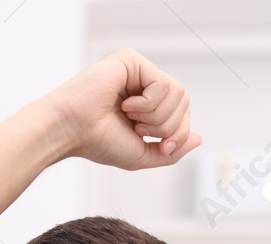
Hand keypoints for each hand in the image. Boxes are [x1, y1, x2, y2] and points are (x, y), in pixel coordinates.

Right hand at [34, 47, 200, 169]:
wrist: (72, 131)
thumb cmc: (97, 142)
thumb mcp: (142, 155)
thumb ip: (172, 151)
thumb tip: (199, 138)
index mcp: (146, 105)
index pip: (182, 113)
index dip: (177, 133)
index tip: (158, 146)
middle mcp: (144, 84)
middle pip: (184, 102)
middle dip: (166, 126)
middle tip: (137, 129)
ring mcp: (138, 70)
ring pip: (178, 93)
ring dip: (156, 115)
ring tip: (130, 117)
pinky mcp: (132, 60)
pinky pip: (162, 83)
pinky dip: (147, 103)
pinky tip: (125, 104)